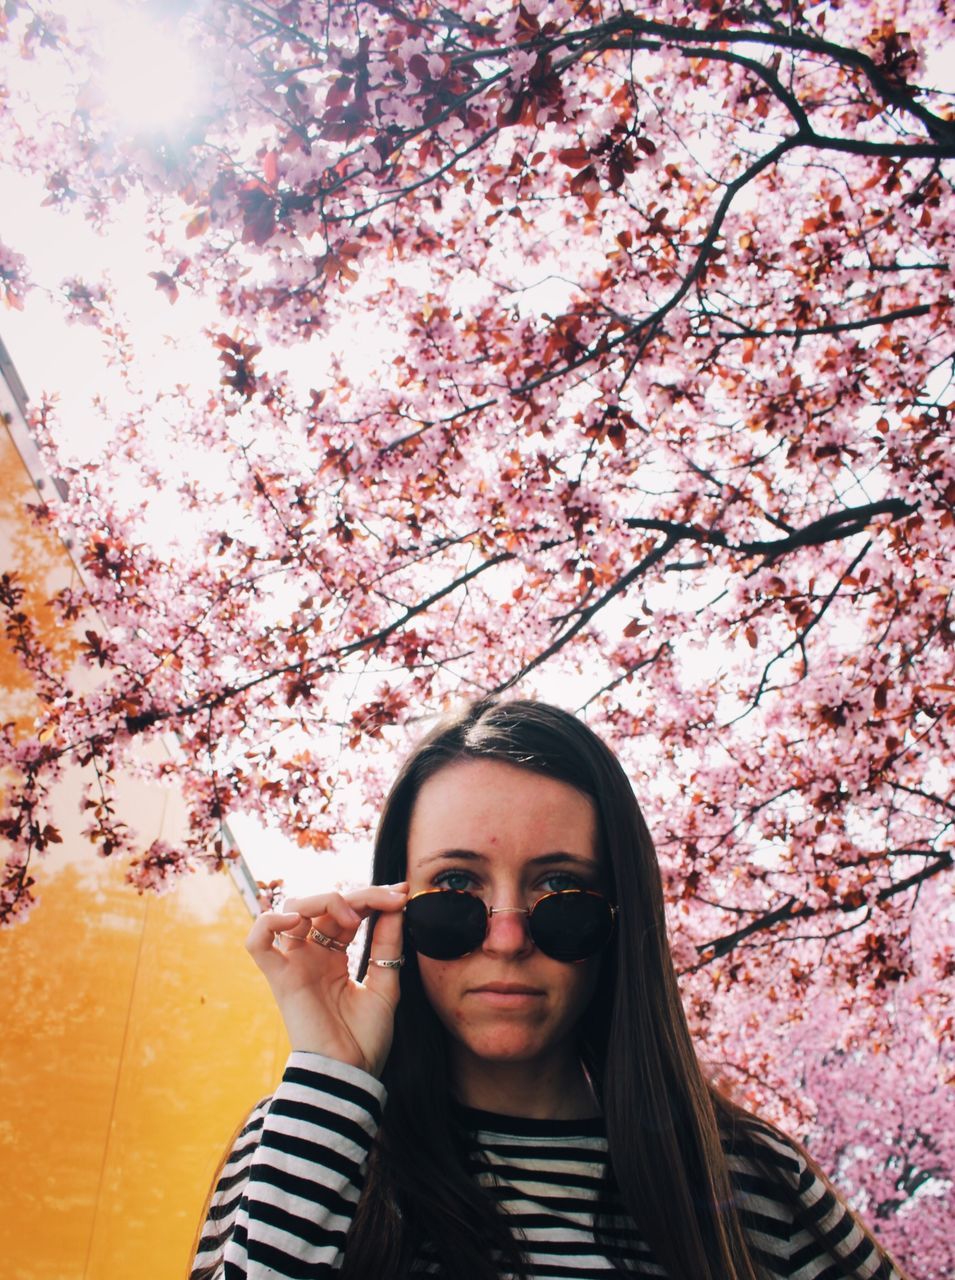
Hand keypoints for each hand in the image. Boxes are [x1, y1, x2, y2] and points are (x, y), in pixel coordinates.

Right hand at [246, 882, 408, 1076]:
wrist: (352, 1074)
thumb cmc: (366, 1038)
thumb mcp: (385, 983)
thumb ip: (387, 944)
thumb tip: (397, 905)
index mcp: (334, 957)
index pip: (347, 912)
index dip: (372, 898)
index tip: (402, 894)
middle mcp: (312, 955)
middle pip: (323, 905)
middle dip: (358, 895)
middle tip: (388, 901)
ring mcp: (295, 964)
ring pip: (292, 910)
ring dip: (323, 900)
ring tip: (353, 915)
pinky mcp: (280, 979)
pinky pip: (257, 942)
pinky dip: (270, 922)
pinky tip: (298, 920)